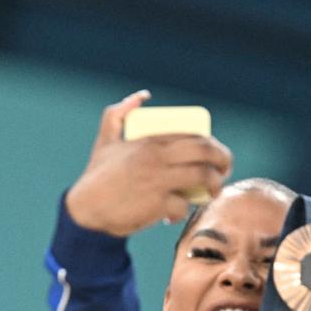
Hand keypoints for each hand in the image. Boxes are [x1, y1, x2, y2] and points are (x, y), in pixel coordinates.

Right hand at [65, 90, 232, 236]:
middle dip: (223, 159)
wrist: (85, 209)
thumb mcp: (105, 140)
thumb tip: (142, 96)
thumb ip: (117, 114)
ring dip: (214, 185)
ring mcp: (158, 180)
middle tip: (224, 170)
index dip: (212, 143)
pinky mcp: (156, 204)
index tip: (215, 155)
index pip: (193, 134)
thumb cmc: (97, 176)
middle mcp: (156, 157)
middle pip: (204, 151)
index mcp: (149, 139)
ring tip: (213, 192)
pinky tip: (176, 214)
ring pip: (201, 176)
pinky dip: (183, 211)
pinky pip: (183, 205)